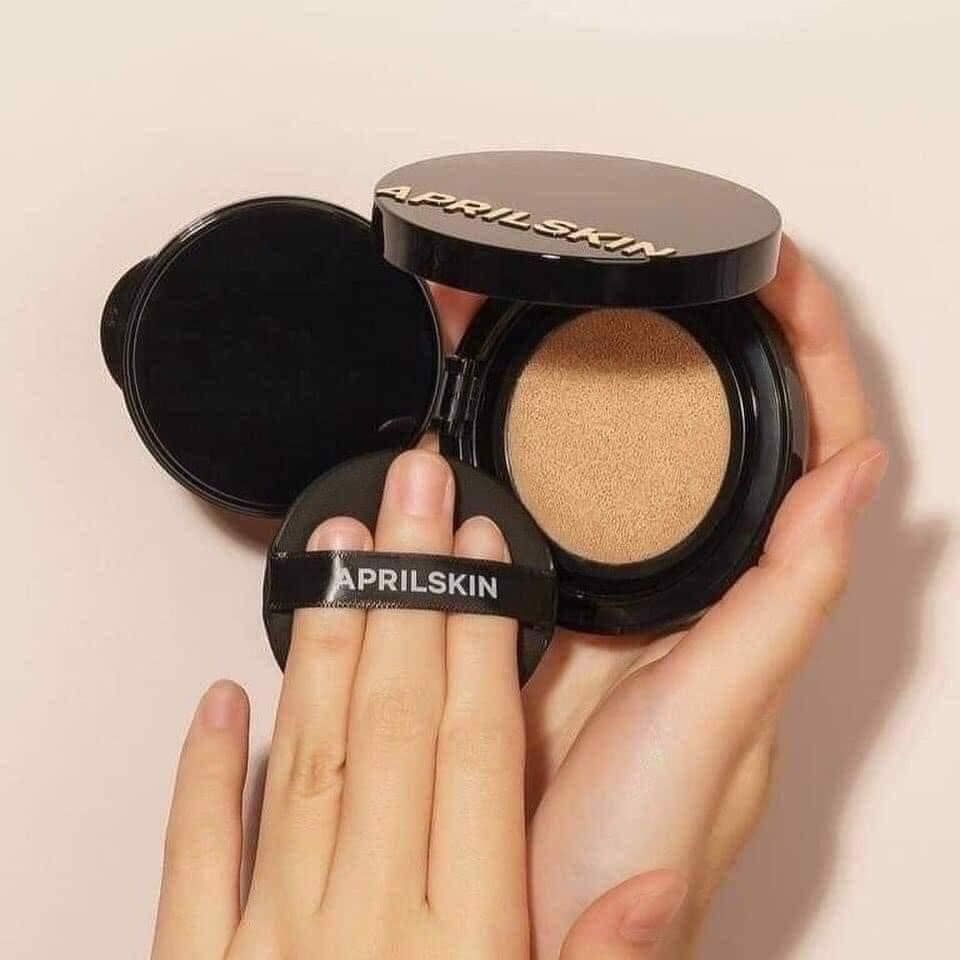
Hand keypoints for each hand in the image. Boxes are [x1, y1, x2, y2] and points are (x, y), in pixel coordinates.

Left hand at [151, 451, 528, 958]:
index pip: (477, 751)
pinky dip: (209, 770)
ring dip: (326, 640)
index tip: (482, 555)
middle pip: (394, 721)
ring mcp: (275, 946)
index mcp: (465, 944)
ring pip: (308, 758)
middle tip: (413, 496)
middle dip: (408, 589)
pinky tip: (223, 697)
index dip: (482, 636)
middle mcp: (367, 928)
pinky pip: (200, 853)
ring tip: (337, 549)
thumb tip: (652, 884)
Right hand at [435, 237, 886, 957]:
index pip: (818, 448)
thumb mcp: (727, 712)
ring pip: (649, 455)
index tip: (785, 274)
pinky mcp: (563, 600)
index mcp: (760, 597)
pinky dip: (545, 438)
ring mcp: (632, 588)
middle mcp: (705, 584)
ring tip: (613, 302)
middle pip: (737, 436)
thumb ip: (787, 600)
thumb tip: (861, 480)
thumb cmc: (640, 832)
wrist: (537, 900)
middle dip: (729, 336)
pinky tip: (522, 402)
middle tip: (706, 257)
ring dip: (638, 376)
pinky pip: (560, 495)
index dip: (813, 353)